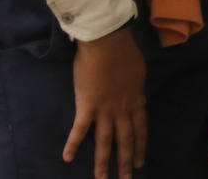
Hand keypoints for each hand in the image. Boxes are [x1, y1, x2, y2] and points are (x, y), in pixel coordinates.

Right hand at [63, 25, 147, 178]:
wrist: (108, 42)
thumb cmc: (124, 52)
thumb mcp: (138, 73)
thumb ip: (135, 89)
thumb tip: (136, 97)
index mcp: (136, 100)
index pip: (140, 129)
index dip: (140, 146)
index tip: (140, 162)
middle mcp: (123, 110)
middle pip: (125, 140)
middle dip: (126, 162)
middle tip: (126, 178)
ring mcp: (105, 109)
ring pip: (104, 141)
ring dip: (103, 162)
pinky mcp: (87, 106)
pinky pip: (79, 129)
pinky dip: (72, 144)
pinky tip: (67, 158)